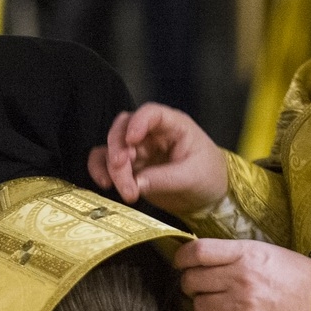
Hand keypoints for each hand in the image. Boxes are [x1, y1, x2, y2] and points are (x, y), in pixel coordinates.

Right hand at [87, 103, 226, 214]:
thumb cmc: (208, 177)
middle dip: (118, 151)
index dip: (138, 123)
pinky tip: (105, 184)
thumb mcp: (193, 177)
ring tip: (125, 190)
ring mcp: (138, 148)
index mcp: (173, 125)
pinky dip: (101, 171)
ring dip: (111, 167)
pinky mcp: (130, 166)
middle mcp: (151, 133)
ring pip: (112, 147)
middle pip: (123, 129)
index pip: (151, 113)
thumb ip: (165, 178)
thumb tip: (136, 183)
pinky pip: (106, 163)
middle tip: (123, 174)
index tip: (131, 140)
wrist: (209, 197)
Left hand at [174, 239, 310, 310]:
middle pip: (192, 281)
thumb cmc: (296, 276)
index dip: (182, 258)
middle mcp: (240, 278)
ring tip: (217, 304)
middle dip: (190, 284)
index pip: (198, 252)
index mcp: (245, 253)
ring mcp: (242, 306)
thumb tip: (200, 258)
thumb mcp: (265, 252)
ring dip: (204, 306)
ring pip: (200, 307)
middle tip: (199, 287)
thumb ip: (233, 253)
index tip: (181, 263)